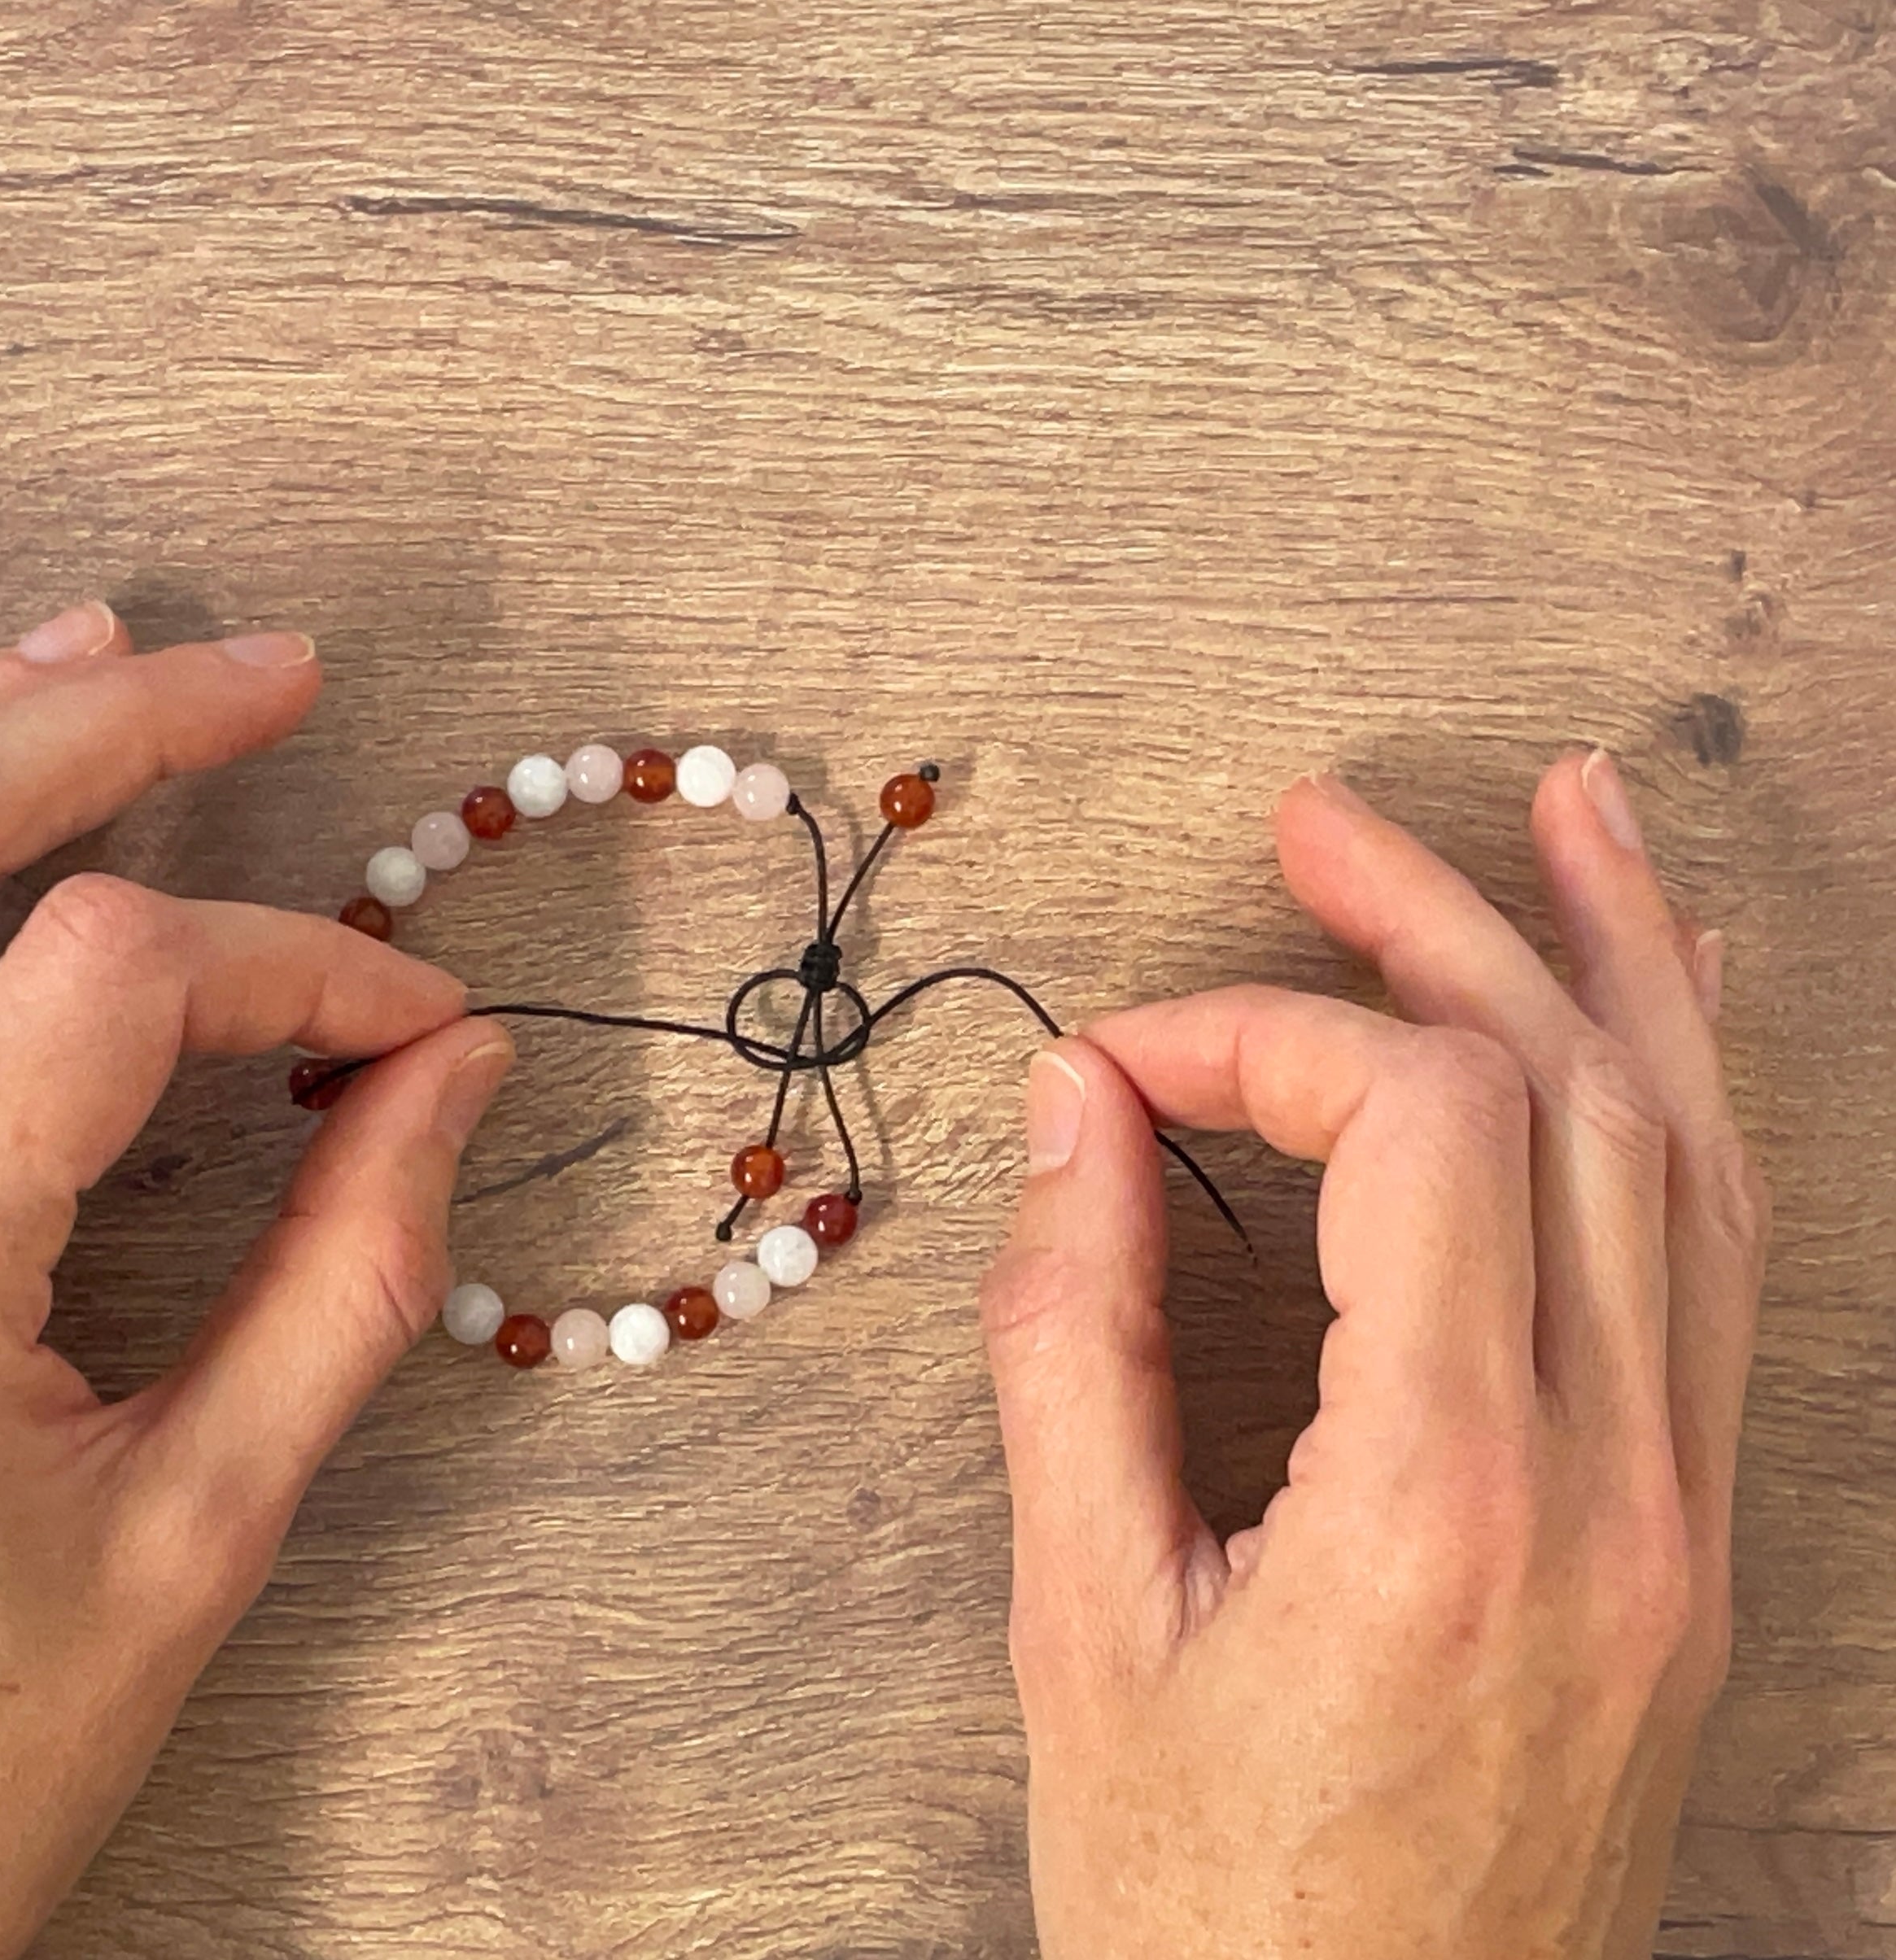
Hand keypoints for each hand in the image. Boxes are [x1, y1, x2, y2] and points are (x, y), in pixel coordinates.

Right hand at [986, 760, 1765, 1957]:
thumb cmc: (1208, 1907)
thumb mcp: (1083, 1625)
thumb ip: (1074, 1340)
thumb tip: (1080, 1112)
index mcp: (1449, 1503)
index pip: (1418, 1126)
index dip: (1261, 1034)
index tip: (1126, 1062)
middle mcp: (1616, 1491)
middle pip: (1579, 1095)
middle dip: (1442, 923)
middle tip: (1322, 819)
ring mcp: (1685, 1521)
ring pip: (1693, 1162)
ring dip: (1617, 964)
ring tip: (1559, 813)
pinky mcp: (1690, 1551)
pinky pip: (1713, 1270)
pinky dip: (1679, 1107)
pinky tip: (1645, 1020)